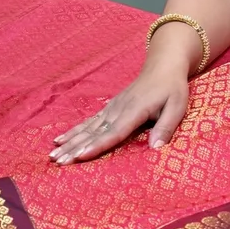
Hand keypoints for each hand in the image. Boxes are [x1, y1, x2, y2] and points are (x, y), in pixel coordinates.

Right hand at [50, 68, 189, 163]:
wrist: (162, 67)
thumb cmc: (172, 89)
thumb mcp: (177, 107)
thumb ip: (165, 127)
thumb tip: (156, 148)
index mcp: (134, 111)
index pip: (114, 132)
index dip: (97, 145)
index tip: (80, 155)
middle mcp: (118, 109)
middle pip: (94, 132)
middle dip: (74, 147)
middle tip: (58, 161)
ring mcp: (111, 108)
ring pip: (87, 128)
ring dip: (69, 142)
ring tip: (53, 154)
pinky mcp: (109, 108)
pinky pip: (88, 122)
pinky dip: (73, 132)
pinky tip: (60, 140)